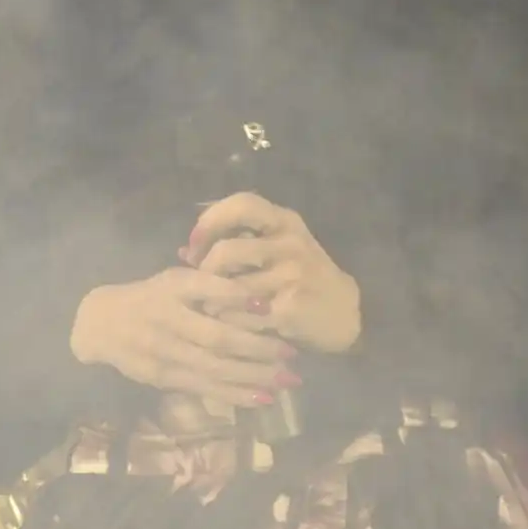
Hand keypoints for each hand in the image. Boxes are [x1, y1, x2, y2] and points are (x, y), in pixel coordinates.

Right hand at [69, 267, 297, 406]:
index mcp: (173, 289)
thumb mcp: (175, 278)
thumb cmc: (148, 295)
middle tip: (292, 354)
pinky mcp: (163, 378)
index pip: (211, 293)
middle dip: (259, 348)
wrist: (101, 323)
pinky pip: (204, 388)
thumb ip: (209, 283)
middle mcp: (168, 321)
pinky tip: (261, 398)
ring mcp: (165, 353)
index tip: (271, 309)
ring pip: (215, 368)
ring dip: (253, 377)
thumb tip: (257, 295)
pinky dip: (234, 395)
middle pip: (219, 338)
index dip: (240, 301)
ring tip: (286, 381)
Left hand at [187, 192, 361, 354]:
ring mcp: (293, 275)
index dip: (210, 220)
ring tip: (212, 306)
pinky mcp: (291, 306)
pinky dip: (230, 320)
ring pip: (232, 287)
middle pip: (228, 250)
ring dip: (214, 300)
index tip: (193, 243)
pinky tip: (230, 323)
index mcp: (284, 221)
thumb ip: (235, 244)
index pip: (241, 204)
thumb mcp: (276, 249)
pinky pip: (244, 314)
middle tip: (199, 283)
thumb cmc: (302, 275)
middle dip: (206, 270)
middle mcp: (290, 243)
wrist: (344, 312)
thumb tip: (183, 251)